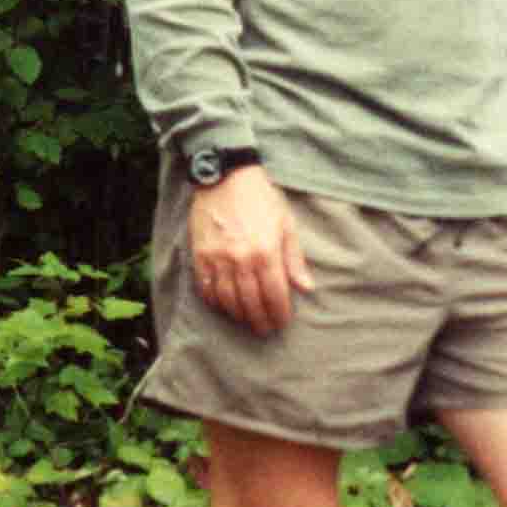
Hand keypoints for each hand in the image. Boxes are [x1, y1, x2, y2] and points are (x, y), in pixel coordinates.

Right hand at [189, 165, 314, 331]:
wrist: (226, 177)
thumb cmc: (261, 199)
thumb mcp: (286, 224)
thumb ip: (294, 259)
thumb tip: (306, 287)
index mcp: (266, 252)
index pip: (275, 294)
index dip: (279, 313)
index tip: (282, 322)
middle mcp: (241, 259)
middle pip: (251, 302)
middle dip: (260, 320)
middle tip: (265, 329)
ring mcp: (218, 258)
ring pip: (228, 300)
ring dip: (239, 315)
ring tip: (247, 320)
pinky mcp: (200, 255)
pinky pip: (206, 288)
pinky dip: (215, 302)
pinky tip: (224, 305)